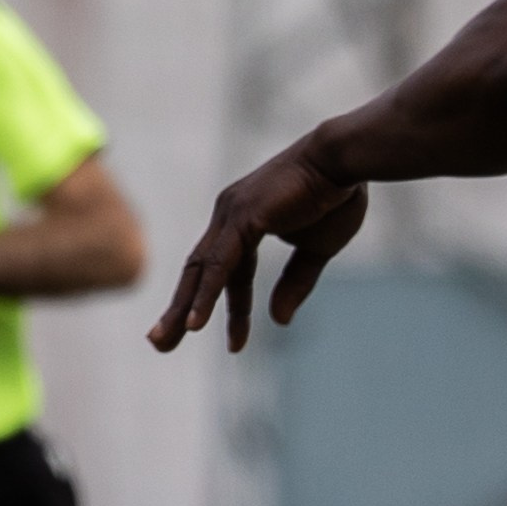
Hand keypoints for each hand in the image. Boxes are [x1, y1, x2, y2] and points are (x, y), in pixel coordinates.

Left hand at [147, 146, 368, 354]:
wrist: (346, 162)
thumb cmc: (336, 198)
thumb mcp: (315, 251)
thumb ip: (294, 283)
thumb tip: (277, 319)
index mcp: (244, 220)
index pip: (225, 270)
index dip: (224, 305)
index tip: (234, 343)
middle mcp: (230, 216)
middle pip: (200, 271)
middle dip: (180, 309)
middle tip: (160, 343)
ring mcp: (232, 215)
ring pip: (202, 270)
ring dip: (183, 308)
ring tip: (166, 341)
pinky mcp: (242, 218)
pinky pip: (220, 265)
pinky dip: (207, 294)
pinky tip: (196, 322)